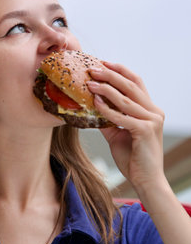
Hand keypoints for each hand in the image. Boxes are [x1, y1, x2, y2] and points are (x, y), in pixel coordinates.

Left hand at [87, 61, 164, 190]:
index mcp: (150, 110)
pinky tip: (95, 103)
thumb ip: (108, 119)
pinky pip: (122, 117)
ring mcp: (152, 120)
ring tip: (90, 82)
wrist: (145, 180)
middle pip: (131, 86)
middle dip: (110, 75)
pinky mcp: (146, 131)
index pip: (136, 83)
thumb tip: (91, 107)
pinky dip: (108, 109)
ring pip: (126, 99)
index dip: (120, 71)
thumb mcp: (117, 134)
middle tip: (93, 69)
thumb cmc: (132, 157)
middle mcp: (154, 112)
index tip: (103, 63)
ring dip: (106, 89)